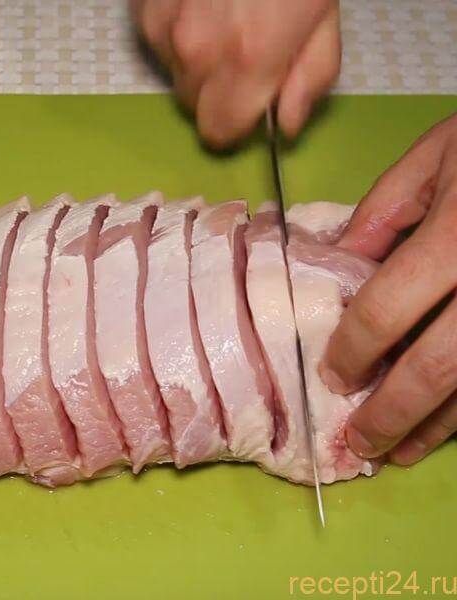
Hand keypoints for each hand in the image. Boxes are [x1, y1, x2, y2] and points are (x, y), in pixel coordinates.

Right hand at [130, 0, 340, 147]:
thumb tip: (286, 124)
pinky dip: (174, 28)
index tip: (248, 102)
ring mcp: (161, 25)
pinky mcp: (141, 7)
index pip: (218, 131)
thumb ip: (310, 75)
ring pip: (174, 71)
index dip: (236, 122)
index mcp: (249, 57)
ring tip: (220, 11)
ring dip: (195, 56)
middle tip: (241, 45)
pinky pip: (155, 40)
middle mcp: (196, 49)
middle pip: (193, 105)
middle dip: (217, 88)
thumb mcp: (322, 13)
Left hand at [320, 113, 456, 465]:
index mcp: (456, 237)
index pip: (385, 309)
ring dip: (437, 425)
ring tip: (399, 452)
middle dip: (391, 411)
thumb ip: (382, 212)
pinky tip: (448, 424)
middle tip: (358, 444)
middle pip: (437, 366)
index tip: (331, 373)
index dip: (352, 349)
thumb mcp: (437, 155)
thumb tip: (339, 265)